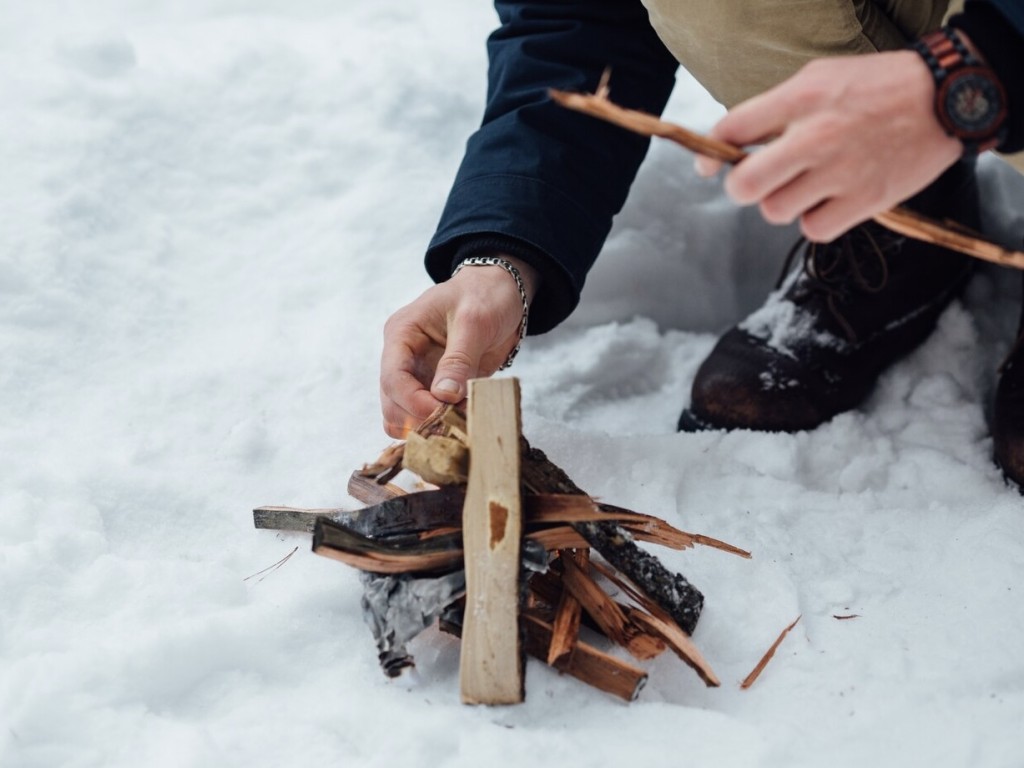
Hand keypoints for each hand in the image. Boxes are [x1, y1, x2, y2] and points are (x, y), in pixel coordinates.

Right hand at [379, 256, 537, 437]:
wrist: (502, 292)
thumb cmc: (485, 295)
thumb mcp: (474, 320)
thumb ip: (459, 358)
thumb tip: (444, 395)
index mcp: (402, 334)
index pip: (393, 377)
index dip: (413, 402)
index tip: (442, 413)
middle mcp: (403, 358)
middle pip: (392, 404)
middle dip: (420, 419)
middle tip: (455, 424)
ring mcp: (418, 375)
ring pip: (404, 417)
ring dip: (428, 428)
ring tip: (461, 423)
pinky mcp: (436, 389)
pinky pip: (427, 417)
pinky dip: (441, 427)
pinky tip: (464, 421)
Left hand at [695, 50, 962, 241]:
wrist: (947, 98)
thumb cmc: (878, 88)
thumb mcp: (820, 78)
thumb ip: (775, 110)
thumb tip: (732, 146)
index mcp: (801, 98)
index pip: (731, 131)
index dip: (711, 153)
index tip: (711, 165)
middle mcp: (815, 136)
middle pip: (744, 186)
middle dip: (742, 188)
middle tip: (760, 182)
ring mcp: (840, 172)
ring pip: (776, 212)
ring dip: (784, 203)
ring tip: (808, 185)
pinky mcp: (864, 201)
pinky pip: (813, 229)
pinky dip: (816, 221)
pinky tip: (830, 200)